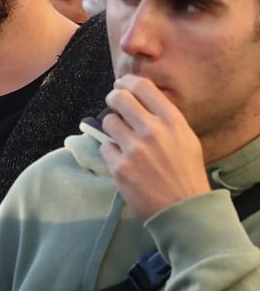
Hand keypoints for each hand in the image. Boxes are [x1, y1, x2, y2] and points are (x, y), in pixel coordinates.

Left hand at [99, 75, 209, 220]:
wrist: (183, 208)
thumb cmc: (186, 173)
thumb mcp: (186, 139)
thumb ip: (165, 119)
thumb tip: (141, 102)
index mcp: (172, 121)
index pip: (143, 87)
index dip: (128, 82)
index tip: (122, 85)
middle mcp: (152, 131)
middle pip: (119, 98)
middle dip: (113, 98)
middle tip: (114, 103)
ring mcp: (134, 149)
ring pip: (108, 122)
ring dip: (113, 127)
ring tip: (124, 138)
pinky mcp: (119, 167)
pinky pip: (105, 147)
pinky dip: (112, 152)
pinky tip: (125, 161)